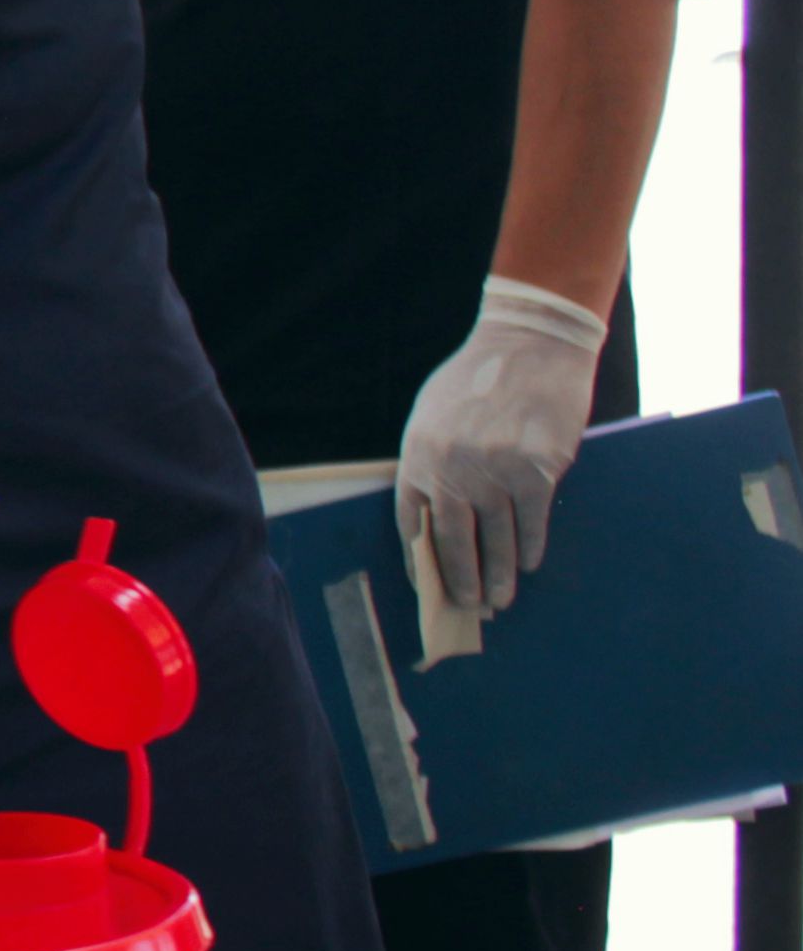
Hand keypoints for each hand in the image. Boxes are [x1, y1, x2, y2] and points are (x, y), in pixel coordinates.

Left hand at [401, 275, 607, 617]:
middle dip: (461, 580)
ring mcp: (496, 471)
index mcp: (419, 454)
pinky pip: (532, 522)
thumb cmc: (477, 381)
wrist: (530, 342)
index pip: (412, 522)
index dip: (419, 559)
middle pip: (453, 541)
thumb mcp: (433, 415)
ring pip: (496, 538)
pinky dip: (531, 548)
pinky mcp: (538, 470)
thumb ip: (431, 461)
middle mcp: (453, 467)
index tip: (427, 585)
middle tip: (468, 609)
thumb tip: (434, 516)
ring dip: (498, 574)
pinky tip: (529, 564)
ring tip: (500, 601)